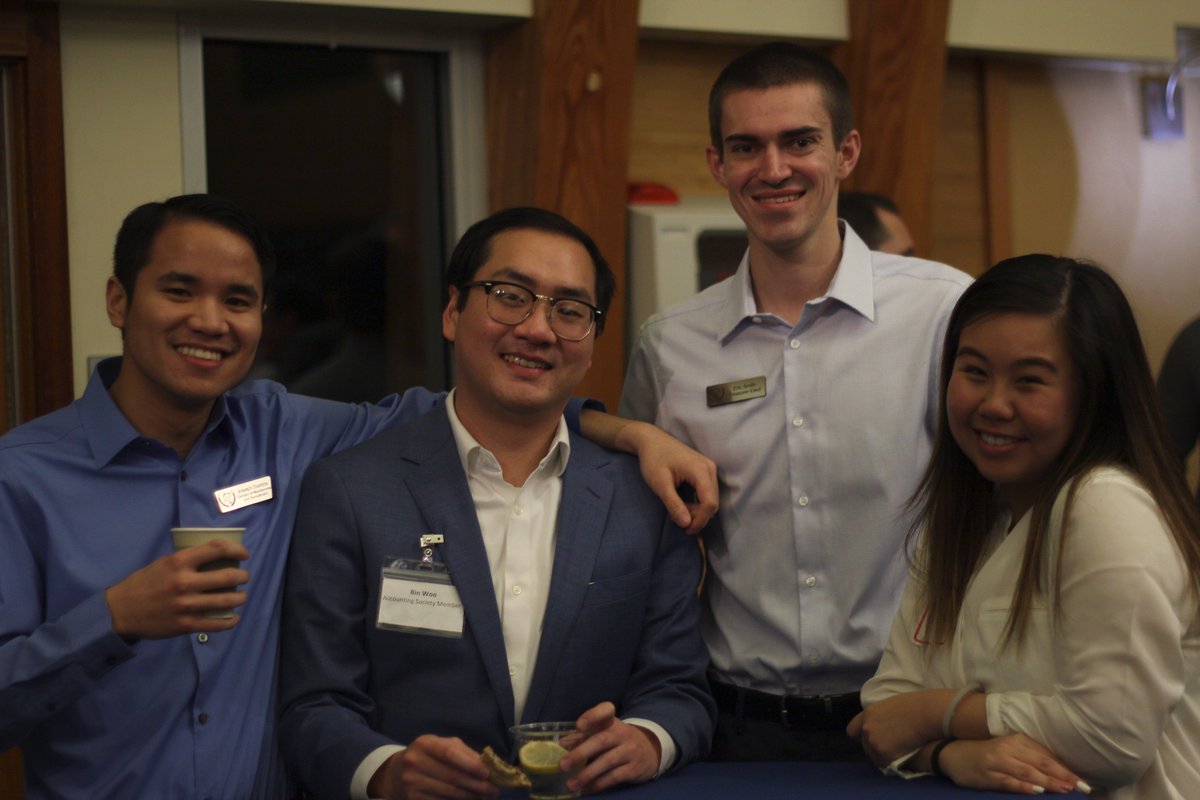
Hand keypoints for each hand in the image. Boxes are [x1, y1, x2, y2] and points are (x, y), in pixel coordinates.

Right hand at [104, 539, 249, 638]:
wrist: (120, 611)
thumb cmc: (144, 583)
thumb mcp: (164, 563)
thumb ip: (188, 560)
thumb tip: (215, 557)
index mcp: (179, 562)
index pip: (217, 549)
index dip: (237, 550)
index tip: (244, 554)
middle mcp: (185, 582)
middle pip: (228, 576)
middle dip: (243, 576)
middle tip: (244, 576)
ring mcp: (187, 605)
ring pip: (226, 600)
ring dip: (240, 597)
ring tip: (242, 596)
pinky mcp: (186, 624)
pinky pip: (216, 624)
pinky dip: (229, 621)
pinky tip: (233, 618)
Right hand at [368, 736, 498, 799]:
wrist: (398, 772)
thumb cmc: (429, 756)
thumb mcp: (444, 746)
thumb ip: (465, 753)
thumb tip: (488, 765)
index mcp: (425, 743)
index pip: (450, 754)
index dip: (470, 765)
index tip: (487, 774)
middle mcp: (414, 761)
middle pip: (452, 776)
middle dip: (477, 785)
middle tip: (494, 791)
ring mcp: (411, 782)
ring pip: (448, 793)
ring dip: (470, 797)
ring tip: (484, 797)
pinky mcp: (412, 798)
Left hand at [562, 702, 660, 793]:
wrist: (650, 751)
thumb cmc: (618, 741)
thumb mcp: (605, 733)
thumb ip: (584, 737)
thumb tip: (561, 746)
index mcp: (611, 721)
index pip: (605, 711)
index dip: (592, 716)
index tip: (579, 726)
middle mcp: (622, 733)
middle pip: (601, 740)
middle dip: (581, 753)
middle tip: (563, 765)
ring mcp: (630, 750)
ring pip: (607, 761)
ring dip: (587, 774)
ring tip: (570, 784)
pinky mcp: (634, 768)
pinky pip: (614, 777)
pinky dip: (598, 784)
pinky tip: (585, 789)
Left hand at [621, 421, 717, 534]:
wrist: (651, 440)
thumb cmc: (653, 459)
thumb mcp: (660, 484)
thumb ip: (674, 504)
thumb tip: (687, 524)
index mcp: (700, 470)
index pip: (710, 503)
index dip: (700, 520)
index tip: (686, 530)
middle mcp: (710, 468)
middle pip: (712, 502)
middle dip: (697, 516)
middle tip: (677, 518)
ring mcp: (709, 468)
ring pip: (710, 498)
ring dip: (697, 510)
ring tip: (678, 509)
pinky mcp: (705, 470)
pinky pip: (707, 492)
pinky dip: (697, 502)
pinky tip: (683, 503)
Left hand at [847, 690, 947, 766]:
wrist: (927, 714)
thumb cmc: (916, 706)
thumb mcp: (891, 705)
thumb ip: (881, 716)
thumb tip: (884, 725)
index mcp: (867, 714)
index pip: (853, 730)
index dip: (862, 736)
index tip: (872, 739)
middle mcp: (866, 728)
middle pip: (865, 745)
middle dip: (875, 747)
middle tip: (892, 747)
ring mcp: (873, 741)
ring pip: (874, 756)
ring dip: (884, 756)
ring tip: (900, 751)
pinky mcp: (883, 753)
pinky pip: (885, 764)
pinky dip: (892, 762)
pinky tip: (903, 756)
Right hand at [939, 734, 1083, 794]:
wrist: (955, 754)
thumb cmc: (989, 755)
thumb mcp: (1012, 751)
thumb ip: (1033, 759)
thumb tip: (1063, 773)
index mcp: (1019, 741)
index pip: (1047, 757)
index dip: (1066, 770)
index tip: (1084, 784)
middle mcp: (1009, 748)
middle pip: (1040, 763)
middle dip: (1062, 775)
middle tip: (1080, 787)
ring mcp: (997, 761)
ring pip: (1027, 771)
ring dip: (1047, 780)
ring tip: (1064, 789)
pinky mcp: (987, 774)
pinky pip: (1008, 781)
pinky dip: (1023, 785)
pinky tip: (1036, 790)